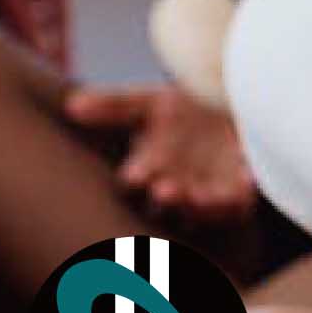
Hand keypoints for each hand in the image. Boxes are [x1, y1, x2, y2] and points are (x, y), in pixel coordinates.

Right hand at [64, 82, 256, 220]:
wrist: (236, 109)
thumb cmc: (187, 111)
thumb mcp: (153, 102)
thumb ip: (114, 105)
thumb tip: (73, 103)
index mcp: (148, 169)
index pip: (137, 178)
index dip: (137, 175)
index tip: (136, 173)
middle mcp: (173, 187)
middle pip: (164, 201)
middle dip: (164, 196)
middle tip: (162, 189)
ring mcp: (206, 193)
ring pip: (196, 210)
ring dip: (193, 205)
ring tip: (192, 195)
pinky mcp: (238, 194)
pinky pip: (234, 205)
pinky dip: (230, 200)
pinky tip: (235, 188)